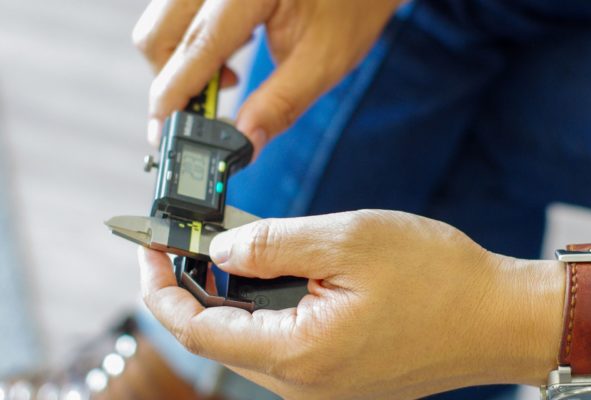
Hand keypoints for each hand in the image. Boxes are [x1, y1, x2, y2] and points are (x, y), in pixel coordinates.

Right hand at [132, 0, 402, 150]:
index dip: (173, 98)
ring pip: (161, 22)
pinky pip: (176, 12)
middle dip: (171, 82)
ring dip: (180, 62)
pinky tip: (225, 52)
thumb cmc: (352, 6)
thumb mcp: (323, 61)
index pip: (195, 48)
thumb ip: (280, 104)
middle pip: (158, 34)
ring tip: (226, 78)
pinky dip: (189, 42)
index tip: (162, 134)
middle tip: (208, 108)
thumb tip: (245, 144)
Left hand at [138, 210, 563, 398]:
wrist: (497, 315)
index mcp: (298, 354)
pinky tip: (270, 273)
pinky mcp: (336, 372)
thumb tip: (219, 250)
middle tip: (185, 239)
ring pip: (248, 338)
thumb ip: (272, 245)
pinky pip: (279, 341)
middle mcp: (303, 382)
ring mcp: (320, 382)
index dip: (162, 289)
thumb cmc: (436, 276)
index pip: (198, 330)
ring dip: (228, 295)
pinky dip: (261, 305)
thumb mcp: (347, 240)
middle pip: (218, 337)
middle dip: (191, 287)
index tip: (147, 249)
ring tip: (228, 248)